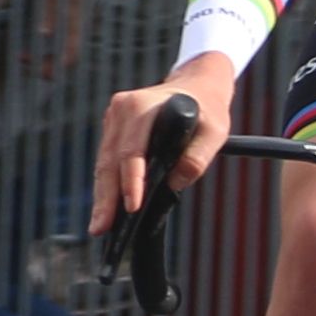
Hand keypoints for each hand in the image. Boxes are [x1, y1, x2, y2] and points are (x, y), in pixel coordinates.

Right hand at [88, 53, 245, 233]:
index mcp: (142, 105)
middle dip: (106, 198)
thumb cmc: (207, 109)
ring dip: (102, 196)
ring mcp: (113, 118)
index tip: (132, 207)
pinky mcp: (112, 129)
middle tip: (101, 229)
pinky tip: (106, 208)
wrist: (196, 86)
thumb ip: (198, 157)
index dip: (131, 181)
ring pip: (104, 164)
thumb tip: (175, 183)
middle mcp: (121, 109)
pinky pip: (106, 161)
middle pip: (110, 161)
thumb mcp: (215, 131)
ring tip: (99, 226)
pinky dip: (106, 185)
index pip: (132, 151)